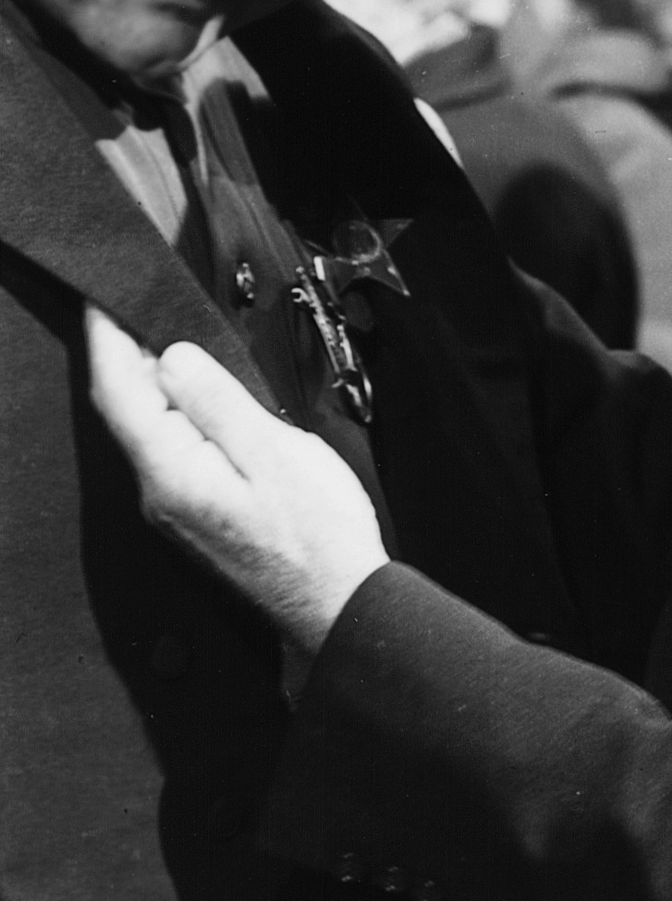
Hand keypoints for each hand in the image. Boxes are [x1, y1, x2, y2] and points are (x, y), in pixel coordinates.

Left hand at [83, 310, 387, 650]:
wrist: (336, 605)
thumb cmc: (319, 537)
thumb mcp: (275, 454)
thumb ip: (218, 402)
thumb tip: (171, 358)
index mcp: (172, 471)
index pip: (119, 389)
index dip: (108, 336)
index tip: (106, 294)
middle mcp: (159, 491)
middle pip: (125, 409)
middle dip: (124, 354)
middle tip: (138, 305)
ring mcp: (173, 507)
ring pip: (145, 431)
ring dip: (149, 385)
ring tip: (167, 343)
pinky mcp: (194, 515)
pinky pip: (168, 452)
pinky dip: (171, 416)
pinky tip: (195, 403)